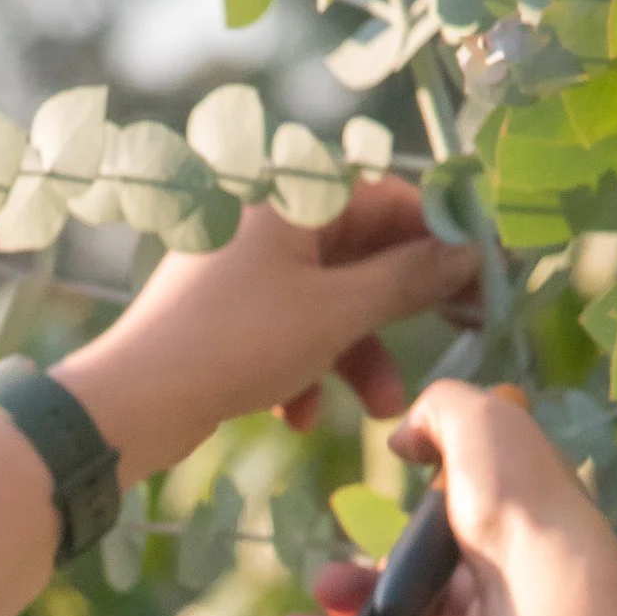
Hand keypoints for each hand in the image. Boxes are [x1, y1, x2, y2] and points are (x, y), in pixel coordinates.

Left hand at [54, 181, 479, 485]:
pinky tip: (299, 418)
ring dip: (358, 358)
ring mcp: (242, 271)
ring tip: (381, 412)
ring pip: (326, 305)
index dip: (440, 235)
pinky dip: (304, 373)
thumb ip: (408, 280)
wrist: (133, 403)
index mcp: (291, 199)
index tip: (483, 274)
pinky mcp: (224, 317)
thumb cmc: (238, 342)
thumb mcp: (337, 314)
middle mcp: (265, 223)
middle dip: (399, 313)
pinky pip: (286, 335)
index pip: (388, 197)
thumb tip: (468, 254)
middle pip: (360, 256)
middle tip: (457, 337)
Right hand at [273, 381, 616, 615]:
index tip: (354, 536)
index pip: (443, 539)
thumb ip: (438, 412)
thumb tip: (402, 436)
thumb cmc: (521, 503)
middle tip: (320, 590)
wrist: (555, 595)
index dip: (396, 541)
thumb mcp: (483, 424)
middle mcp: (500, 588)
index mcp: (507, 527)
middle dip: (352, 595)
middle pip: (413, 598)